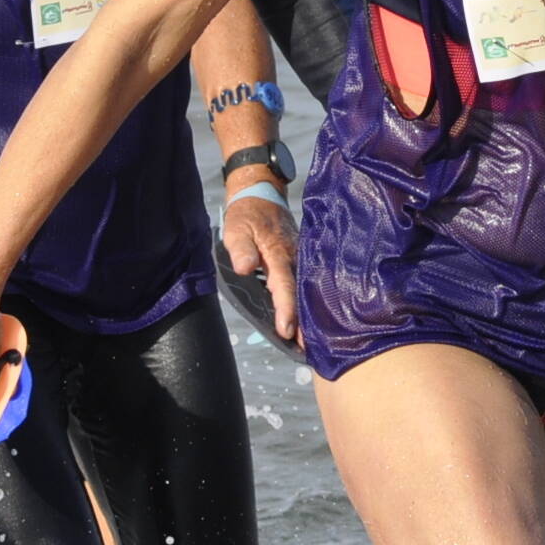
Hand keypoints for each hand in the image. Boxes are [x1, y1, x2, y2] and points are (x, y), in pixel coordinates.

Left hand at [220, 188, 300, 348]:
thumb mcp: (236, 228)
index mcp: (278, 253)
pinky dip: (306, 302)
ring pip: (306, 290)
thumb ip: (241, 248)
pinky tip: (306, 319)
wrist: (262, 193)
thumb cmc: (246, 215)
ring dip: (308, 315)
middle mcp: (295, 258)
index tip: (287, 331)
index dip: (286, 310)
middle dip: (304, 322)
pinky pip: (305, 283)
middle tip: (307, 350)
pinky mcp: (300, 260)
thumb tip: (245, 267)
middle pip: (301, 294)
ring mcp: (300, 258)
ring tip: (308, 343)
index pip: (284, 286)